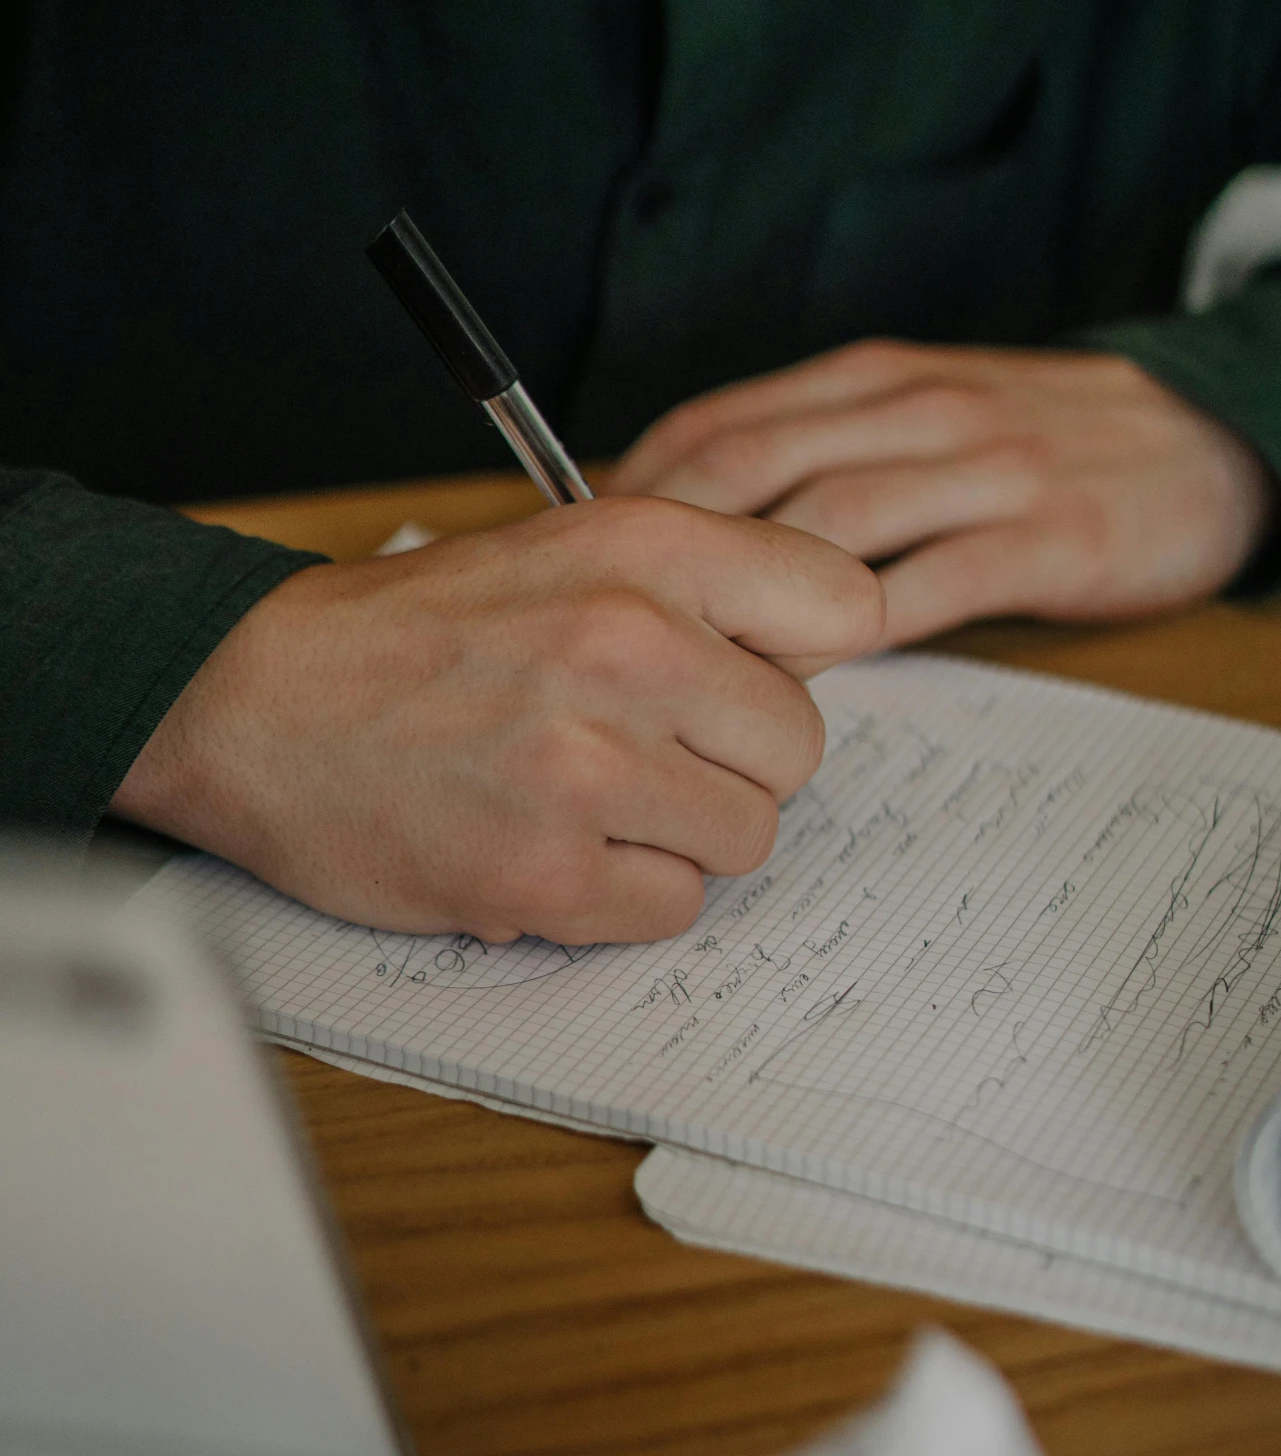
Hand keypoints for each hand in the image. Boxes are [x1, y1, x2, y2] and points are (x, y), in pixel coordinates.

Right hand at [110, 498, 883, 942]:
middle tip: (644, 750)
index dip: (803, 653)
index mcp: (643, 548)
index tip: (744, 672)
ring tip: (588, 798)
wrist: (257, 700)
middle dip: (734, 762)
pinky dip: (622, 896)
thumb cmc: (420, 635)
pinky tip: (553, 846)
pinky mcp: (548, 871)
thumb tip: (832, 648)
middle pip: (799, 746)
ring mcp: (588, 766)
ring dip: (679, 836)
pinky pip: (672, 908)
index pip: (848, 603)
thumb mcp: (570, 551)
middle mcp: (626, 645)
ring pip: (747, 837)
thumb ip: (705, 587)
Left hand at [609, 341, 1280, 643]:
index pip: (722, 424)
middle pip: (753, 470)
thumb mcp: (929, 413)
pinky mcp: (1046, 538)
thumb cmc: (1050, 442)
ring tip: (689, 668)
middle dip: (664, 553)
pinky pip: (927, 586)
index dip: (638, 493)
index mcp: (877, 378)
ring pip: (830, 530)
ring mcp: (985, 470)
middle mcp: (919, 409)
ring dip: (746, 601)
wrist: (1217, 436)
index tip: (582, 564)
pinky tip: (804, 675)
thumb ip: (828, 448)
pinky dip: (852, 632)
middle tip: (610, 630)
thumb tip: (698, 517)